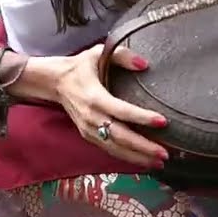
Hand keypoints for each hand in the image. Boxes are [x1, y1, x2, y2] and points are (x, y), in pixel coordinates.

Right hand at [51, 44, 169, 168]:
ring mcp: (88, 129)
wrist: (54, 82)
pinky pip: (109, 150)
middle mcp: (91, 117)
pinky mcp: (87, 136)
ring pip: (114, 148)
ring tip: (158, 163)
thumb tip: (144, 64)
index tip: (162, 121)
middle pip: (120, 136)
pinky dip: (126, 157)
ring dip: (137, 157)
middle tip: (164, 154)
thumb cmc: (80, 67)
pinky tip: (142, 161)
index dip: (142, 117)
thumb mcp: (98, 53)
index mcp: (95, 97)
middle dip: (143, 147)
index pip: (121, 110)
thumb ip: (122, 56)